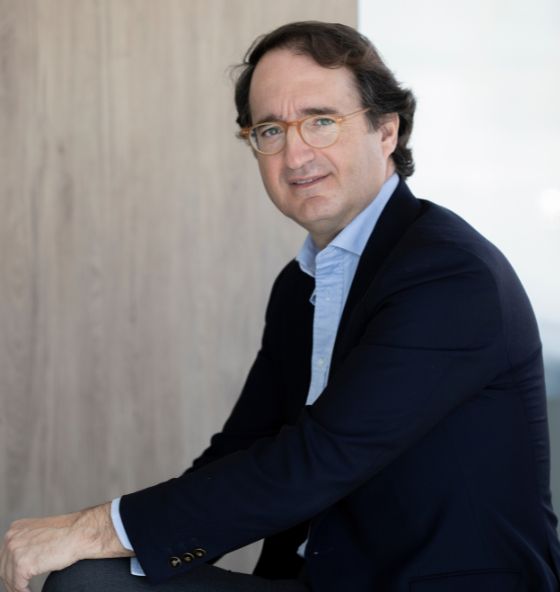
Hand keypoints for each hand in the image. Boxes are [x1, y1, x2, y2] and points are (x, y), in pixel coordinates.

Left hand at [0, 503, 131, 591]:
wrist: (81, 532)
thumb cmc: (68, 533)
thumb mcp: (41, 533)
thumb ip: (28, 542)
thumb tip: (21, 560)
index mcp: (15, 528)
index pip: (5, 555)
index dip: (10, 570)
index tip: (18, 581)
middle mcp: (11, 537)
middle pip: (4, 567)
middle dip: (12, 581)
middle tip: (22, 589)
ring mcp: (15, 550)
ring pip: (9, 578)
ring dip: (18, 588)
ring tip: (28, 591)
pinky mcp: (22, 564)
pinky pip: (17, 586)